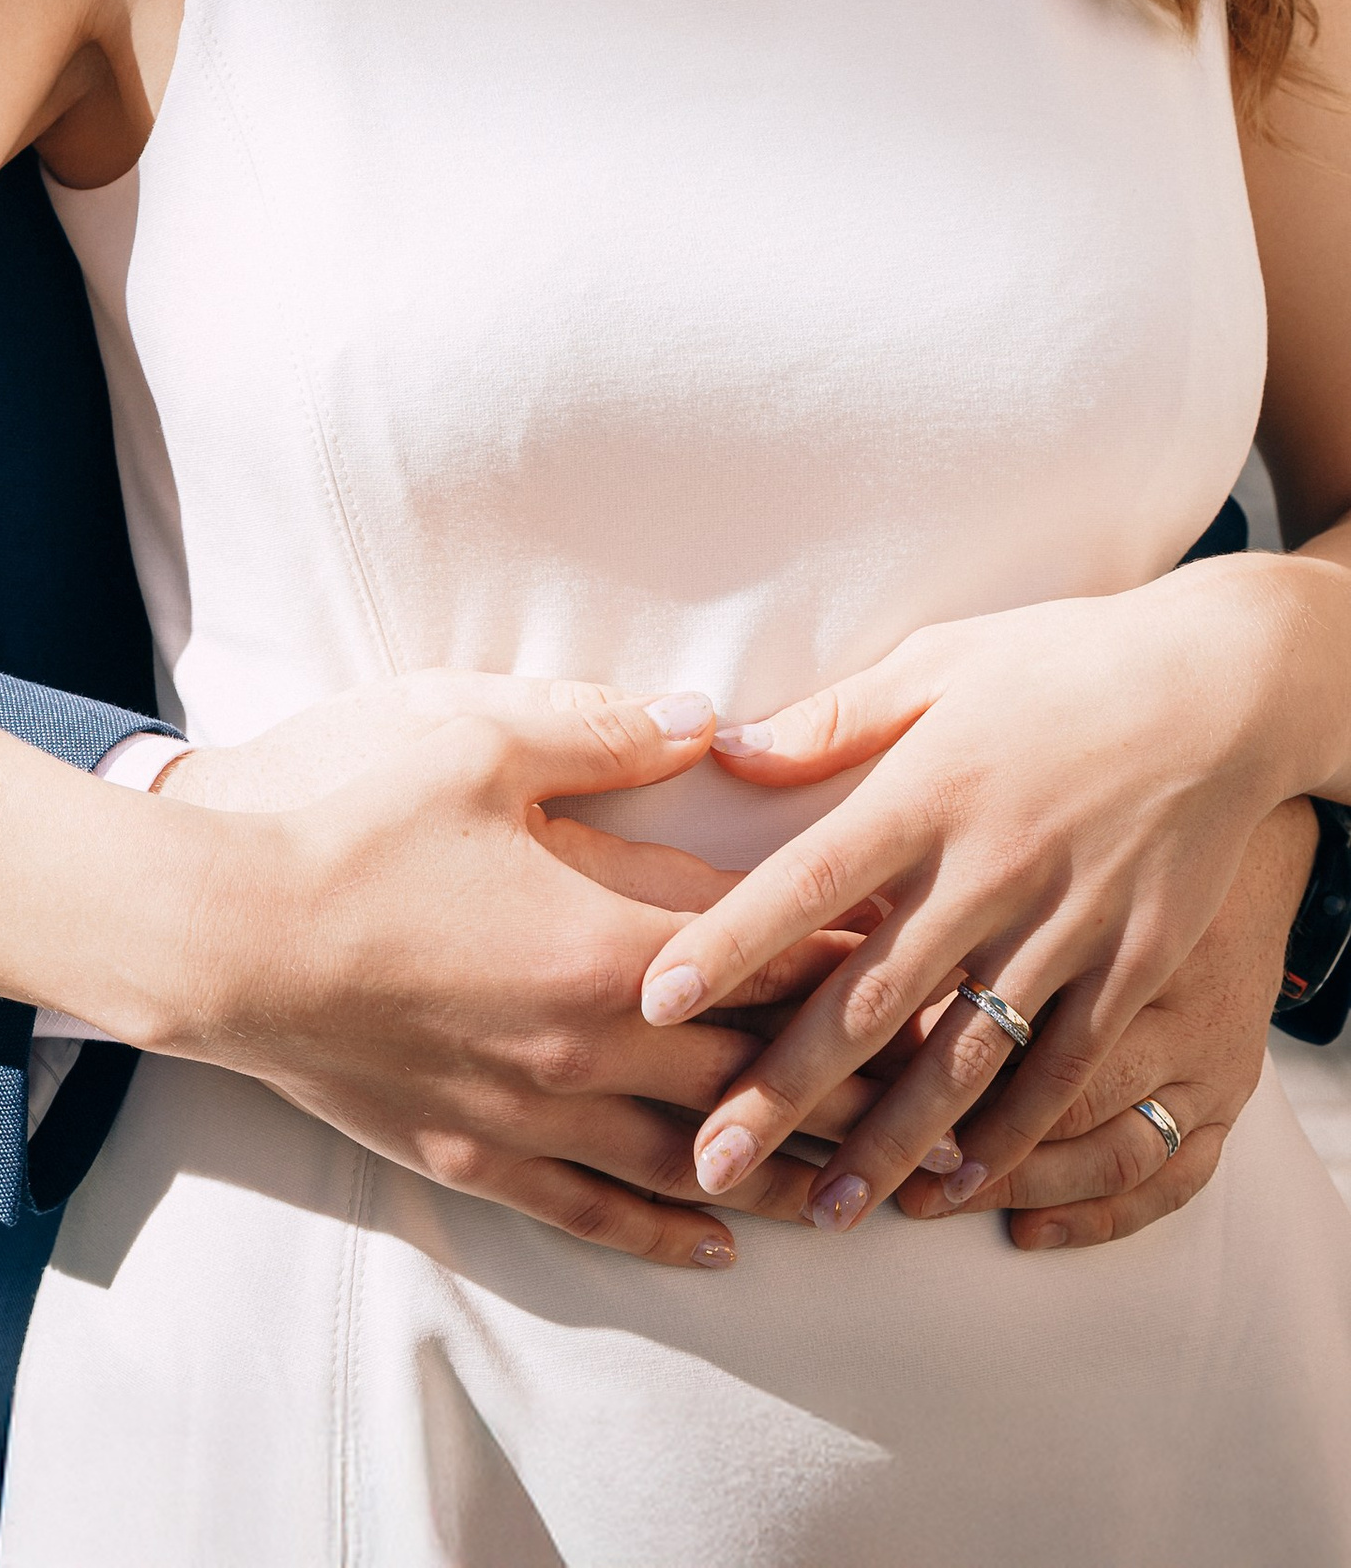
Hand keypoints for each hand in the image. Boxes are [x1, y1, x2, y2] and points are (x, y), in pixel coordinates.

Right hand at [164, 676, 877, 1271]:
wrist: (230, 932)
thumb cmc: (354, 822)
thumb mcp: (480, 741)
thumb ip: (602, 730)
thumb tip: (704, 716)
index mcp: (609, 935)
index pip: (768, 950)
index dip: (858, 952)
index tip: (935, 956)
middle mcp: (593, 1041)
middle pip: (755, 1069)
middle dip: (853, 1080)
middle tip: (944, 1096)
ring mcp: (536, 1109)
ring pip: (692, 1159)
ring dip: (783, 1171)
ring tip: (867, 1188)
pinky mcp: (476, 1153)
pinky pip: (594, 1209)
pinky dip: (665, 1230)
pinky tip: (716, 1245)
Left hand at [635, 568, 1298, 1230]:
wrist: (1220, 689)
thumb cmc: (1061, 664)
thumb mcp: (939, 662)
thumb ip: (832, 720)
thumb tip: (726, 749)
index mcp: (928, 789)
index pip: (807, 879)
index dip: (729, 944)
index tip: (654, 1000)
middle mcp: (990, 867)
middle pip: (871, 994)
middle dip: (786, 1087)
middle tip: (713, 1159)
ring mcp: (1065, 925)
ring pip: (962, 1056)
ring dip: (890, 1141)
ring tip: (827, 1211)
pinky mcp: (1132, 966)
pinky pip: (1062, 1071)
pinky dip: (1009, 1137)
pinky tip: (958, 1188)